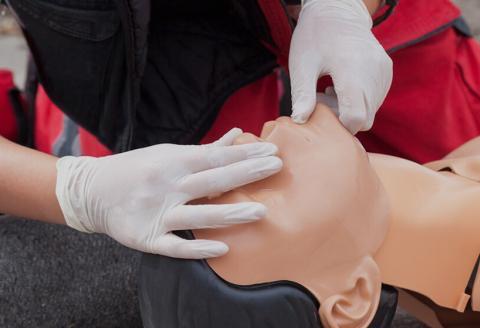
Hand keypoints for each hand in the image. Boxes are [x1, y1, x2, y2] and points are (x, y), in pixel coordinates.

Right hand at [55, 128, 281, 258]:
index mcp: (173, 162)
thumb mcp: (168, 154)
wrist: (91, 191)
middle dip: (246, 173)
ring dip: (229, 214)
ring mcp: (156, 213)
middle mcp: (167, 185)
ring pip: (198, 215)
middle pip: (212, 180)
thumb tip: (236, 135)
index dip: (244, 154)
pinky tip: (223, 248)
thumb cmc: (136, 169)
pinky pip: (175, 246)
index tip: (271, 152)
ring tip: (260, 211)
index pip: (215, 156)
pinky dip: (197, 248)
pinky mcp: (147, 238)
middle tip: (276, 167)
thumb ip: (204, 150)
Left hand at [289, 0, 392, 133]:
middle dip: (342, 118)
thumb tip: (300, 121)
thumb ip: (302, 94)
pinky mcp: (386, 73)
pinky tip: (342, 86)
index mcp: (352, 69)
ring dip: (350, 109)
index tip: (321, 109)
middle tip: (321, 98)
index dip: (338, 123)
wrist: (337, 11)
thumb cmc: (315, 37)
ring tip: (330, 89)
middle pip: (364, 119)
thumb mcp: (302, 64)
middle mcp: (374, 72)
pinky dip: (359, 101)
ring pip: (370, 112)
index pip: (355, 117)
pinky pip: (375, 101)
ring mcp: (383, 73)